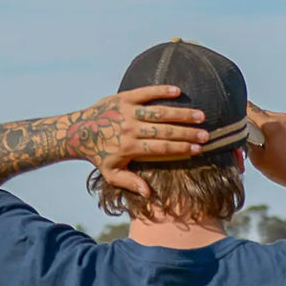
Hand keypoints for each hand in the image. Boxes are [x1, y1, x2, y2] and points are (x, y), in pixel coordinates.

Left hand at [75, 85, 208, 196]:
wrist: (78, 132)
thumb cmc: (99, 155)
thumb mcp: (112, 174)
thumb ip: (131, 183)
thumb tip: (149, 194)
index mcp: (130, 148)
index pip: (161, 148)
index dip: (181, 149)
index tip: (198, 149)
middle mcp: (130, 128)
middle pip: (165, 131)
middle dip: (187, 133)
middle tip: (207, 135)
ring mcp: (127, 111)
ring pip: (159, 112)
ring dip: (181, 113)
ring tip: (200, 115)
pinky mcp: (123, 98)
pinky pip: (145, 93)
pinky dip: (161, 91)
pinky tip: (177, 91)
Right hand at [246, 102, 285, 196]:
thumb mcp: (258, 160)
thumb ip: (248, 144)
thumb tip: (245, 137)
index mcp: (272, 125)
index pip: (250, 109)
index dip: (241, 114)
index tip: (236, 119)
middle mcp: (283, 118)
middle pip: (261, 114)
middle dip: (255, 125)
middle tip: (253, 140)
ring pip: (273, 119)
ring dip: (267, 128)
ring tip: (268, 146)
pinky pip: (284, 124)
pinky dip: (278, 131)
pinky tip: (279, 146)